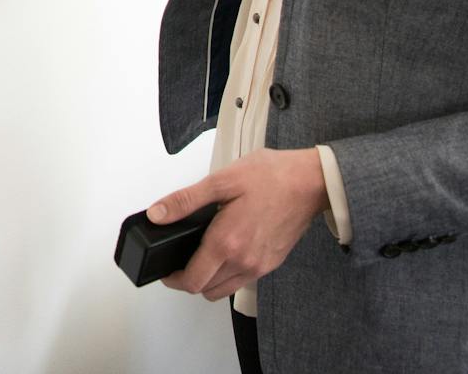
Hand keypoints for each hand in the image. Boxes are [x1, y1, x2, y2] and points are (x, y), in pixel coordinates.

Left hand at [153, 148, 327, 301]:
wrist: (310, 182)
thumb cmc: (271, 177)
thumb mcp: (220, 181)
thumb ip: (184, 201)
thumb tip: (158, 214)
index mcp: (227, 243)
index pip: (192, 280)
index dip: (173, 279)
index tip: (166, 269)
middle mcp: (244, 261)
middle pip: (206, 290)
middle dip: (188, 280)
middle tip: (179, 261)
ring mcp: (259, 265)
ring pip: (224, 290)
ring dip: (208, 280)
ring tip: (200, 257)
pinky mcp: (271, 263)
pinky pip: (243, 281)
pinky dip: (228, 275)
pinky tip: (225, 252)